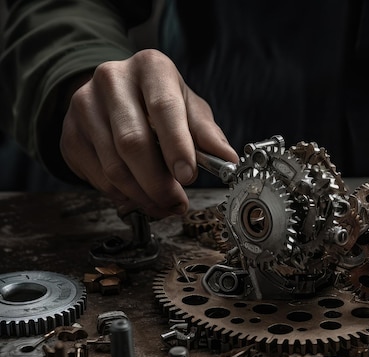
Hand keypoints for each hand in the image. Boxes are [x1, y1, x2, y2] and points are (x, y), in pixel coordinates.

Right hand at [60, 49, 238, 217]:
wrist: (115, 93)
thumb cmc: (160, 101)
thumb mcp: (189, 108)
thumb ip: (207, 133)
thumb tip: (228, 160)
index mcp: (150, 67)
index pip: (163, 108)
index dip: (176, 146)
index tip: (187, 177)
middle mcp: (112, 80)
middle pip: (133, 142)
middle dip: (158, 182)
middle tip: (176, 203)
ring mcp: (84, 106)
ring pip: (113, 165)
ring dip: (142, 195)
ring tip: (163, 205)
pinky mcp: (70, 133)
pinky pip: (97, 176)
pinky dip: (122, 195)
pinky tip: (139, 197)